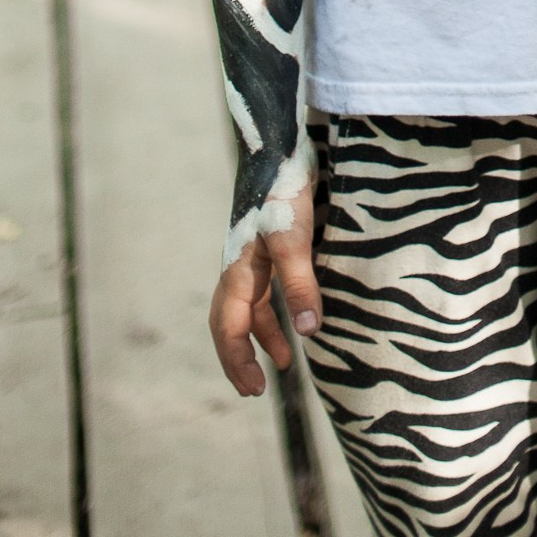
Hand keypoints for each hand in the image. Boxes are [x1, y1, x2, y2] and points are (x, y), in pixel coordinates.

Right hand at [208, 181, 320, 397]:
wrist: (279, 146)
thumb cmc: (284, 192)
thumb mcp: (294, 240)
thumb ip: (300, 286)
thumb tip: (308, 334)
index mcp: (238, 273)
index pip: (229, 329)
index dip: (238, 361)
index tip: (254, 390)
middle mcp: (239, 268)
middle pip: (230, 323)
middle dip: (240, 357)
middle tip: (255, 389)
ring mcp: (251, 256)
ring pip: (248, 307)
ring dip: (262, 335)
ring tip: (285, 360)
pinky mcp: (268, 243)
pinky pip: (264, 289)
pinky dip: (275, 310)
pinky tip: (296, 315)